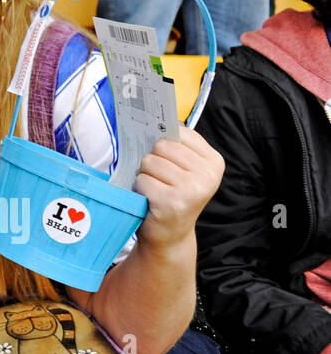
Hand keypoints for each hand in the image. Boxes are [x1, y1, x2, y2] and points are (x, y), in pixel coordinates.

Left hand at [133, 126, 223, 252]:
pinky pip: (142, 180)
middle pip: (161, 145)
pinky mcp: (172, 202)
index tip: (169, 158)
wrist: (170, 235)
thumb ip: (177, 145)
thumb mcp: (183, 169)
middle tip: (161, 180)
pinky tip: (151, 200)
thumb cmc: (172, 196)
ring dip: (145, 175)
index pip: (179, 131)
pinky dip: (140, 189)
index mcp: (213, 162)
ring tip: (156, 190)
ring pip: (149, 162)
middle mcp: (207, 175)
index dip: (165, 143)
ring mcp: (191, 189)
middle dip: (153, 160)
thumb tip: (158, 118)